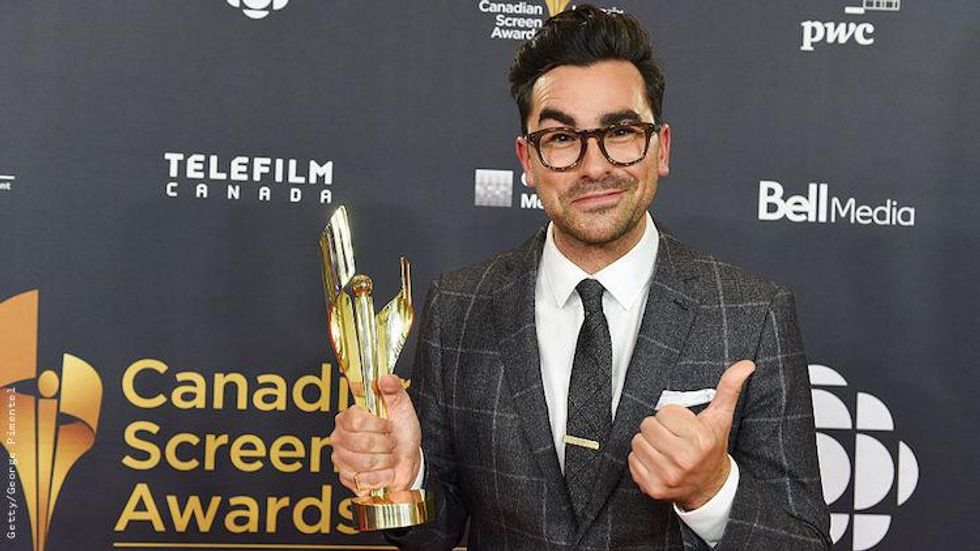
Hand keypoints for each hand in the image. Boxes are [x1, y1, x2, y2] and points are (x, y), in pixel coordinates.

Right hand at [329, 374, 421, 496]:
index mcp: (348, 417)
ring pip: (366, 463)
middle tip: (391, 442)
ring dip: (386, 461)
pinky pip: (367, 481)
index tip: (389, 425)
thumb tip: (385, 378)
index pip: (356, 421)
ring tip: (388, 456)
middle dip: (386, 444)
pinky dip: (383, 477)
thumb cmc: (401, 433)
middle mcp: (339, 437)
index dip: (378, 425)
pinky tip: (384, 470)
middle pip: (362, 443)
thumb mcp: (401, 407)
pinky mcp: (346, 478)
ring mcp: (340, 459)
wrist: (407, 459)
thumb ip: (394, 389)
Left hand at [628, 360, 754, 509]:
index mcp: (700, 440)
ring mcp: (668, 476)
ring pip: (638, 442)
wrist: (709, 487)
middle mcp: (684, 459)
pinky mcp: (653, 488)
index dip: (671, 417)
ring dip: (648, 443)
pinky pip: (632, 461)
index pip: (664, 412)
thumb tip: (746, 365)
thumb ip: (729, 388)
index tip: (682, 426)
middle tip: (672, 437)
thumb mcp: (720, 418)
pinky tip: (658, 462)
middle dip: (657, 428)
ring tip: (664, 449)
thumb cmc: (712, 448)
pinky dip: (641, 460)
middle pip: (647, 426)